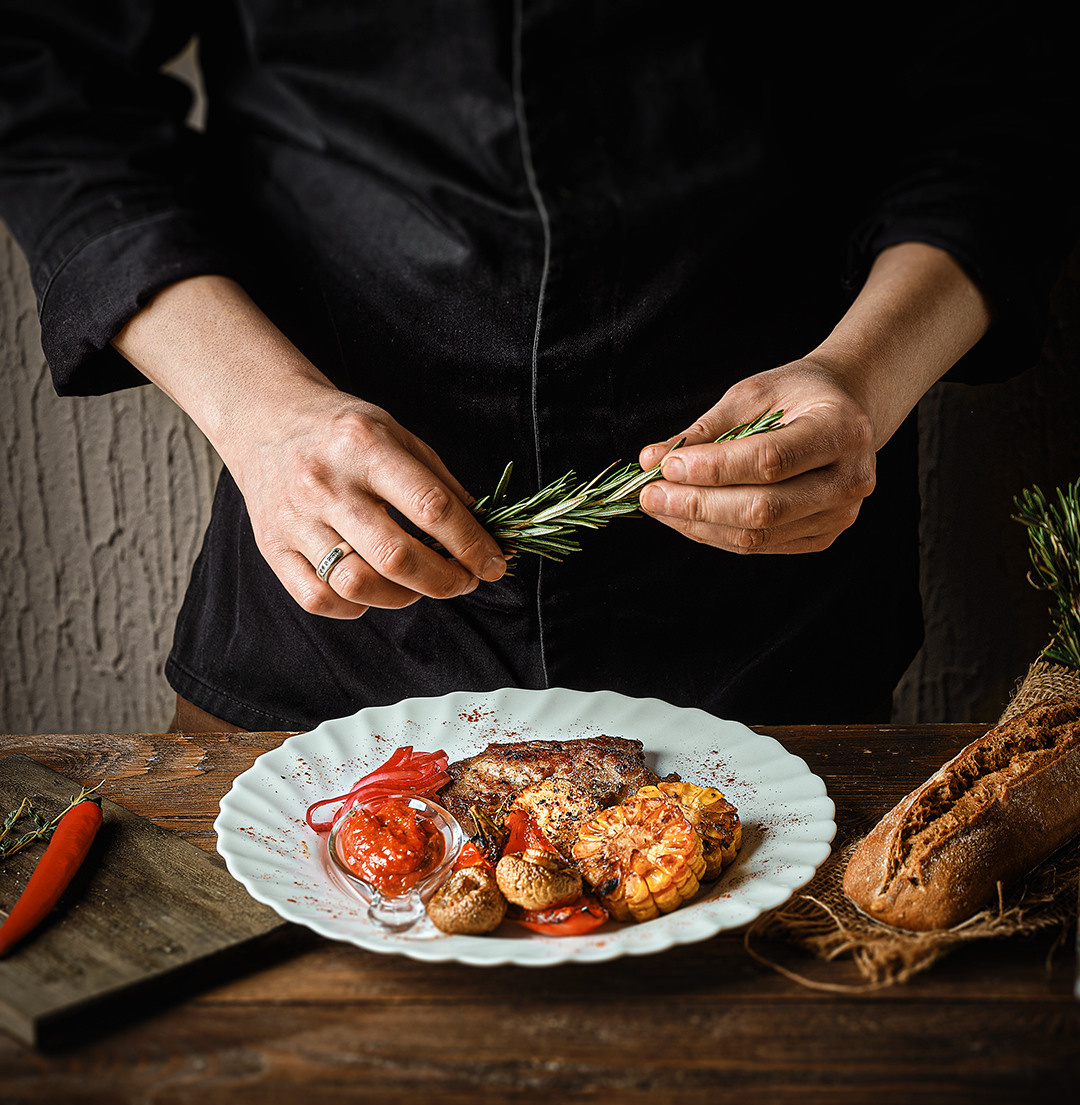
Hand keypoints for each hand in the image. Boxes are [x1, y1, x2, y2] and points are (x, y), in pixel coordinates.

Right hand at [112, 275, 506, 617]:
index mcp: (364, 446)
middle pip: (396, 556)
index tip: (494, 563)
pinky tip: (374, 591)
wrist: (265, 417)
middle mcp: (325, 483)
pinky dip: (356, 606)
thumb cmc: (343, 430)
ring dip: (404, 597)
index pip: (430, 507)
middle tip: (465, 581)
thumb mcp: (397, 433)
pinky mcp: (272, 546)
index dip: (471, 544)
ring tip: (420, 585)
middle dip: (445, 580)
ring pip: (356, 584)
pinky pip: (318, 598)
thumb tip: (485, 534)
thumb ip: (440, 481)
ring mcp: (294, 518)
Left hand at [637, 241, 992, 553]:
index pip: (769, 460)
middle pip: (762, 508)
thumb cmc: (796, 395)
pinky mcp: (823, 536)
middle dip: (697, 504)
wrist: (846, 409)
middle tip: (650, 494)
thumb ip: (706, 429)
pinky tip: (686, 516)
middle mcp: (851, 479)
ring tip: (659, 505)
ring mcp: (840, 514)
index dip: (712, 468)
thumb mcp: (753, 394)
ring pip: (757, 535)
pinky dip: (715, 533)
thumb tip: (652, 458)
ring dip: (698, 524)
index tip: (665, 465)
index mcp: (841, 429)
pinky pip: (760, 545)